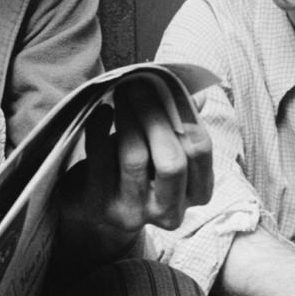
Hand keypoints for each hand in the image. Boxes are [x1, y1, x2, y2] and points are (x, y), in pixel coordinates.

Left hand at [56, 79, 212, 261]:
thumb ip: (182, 121)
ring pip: (135, 159)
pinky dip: (100, 129)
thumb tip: (198, 92)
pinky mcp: (99, 206)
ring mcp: (134, 213)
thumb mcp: (164, 146)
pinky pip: (100, 160)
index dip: (185, 112)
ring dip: (128, 117)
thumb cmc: (139, 166)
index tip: (166, 82)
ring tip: (121, 92)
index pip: (200, 150)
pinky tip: (102, 111)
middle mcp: (170, 211)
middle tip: (138, 84)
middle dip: (155, 116)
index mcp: (197, 193)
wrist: (94, 202)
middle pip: (172, 161)